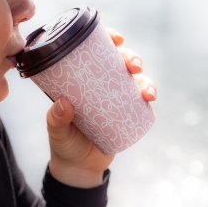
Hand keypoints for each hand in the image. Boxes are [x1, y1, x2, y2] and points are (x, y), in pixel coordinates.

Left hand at [46, 28, 156, 187]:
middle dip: (132, 58)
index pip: (96, 53)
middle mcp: (101, 85)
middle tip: (134, 65)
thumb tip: (65, 103)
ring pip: (135, 80)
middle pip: (120, 62)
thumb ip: (57, 119)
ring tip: (146, 91)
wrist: (78, 168)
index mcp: (83, 80)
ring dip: (145, 79)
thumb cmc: (64, 143)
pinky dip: (148, 95)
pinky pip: (141, 101)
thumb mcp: (56, 130)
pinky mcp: (128, 114)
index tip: (117, 38)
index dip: (108, 39)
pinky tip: (150, 98)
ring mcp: (117, 99)